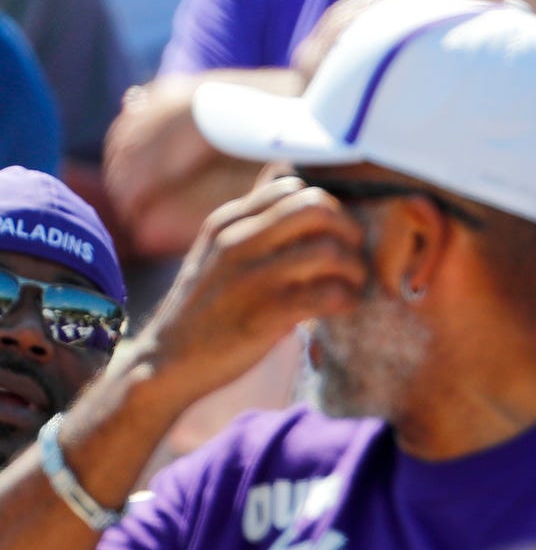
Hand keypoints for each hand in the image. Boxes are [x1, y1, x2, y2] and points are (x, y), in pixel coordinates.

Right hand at [134, 175, 370, 407]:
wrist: (168, 362)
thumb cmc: (207, 307)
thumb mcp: (218, 253)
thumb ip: (253, 227)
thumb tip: (299, 197)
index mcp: (227, 222)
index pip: (292, 187)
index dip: (325, 207)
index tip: (331, 234)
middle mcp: (237, 241)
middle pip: (317, 207)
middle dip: (349, 230)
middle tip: (352, 257)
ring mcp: (250, 278)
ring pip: (329, 250)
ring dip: (355, 269)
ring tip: (352, 286)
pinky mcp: (265, 314)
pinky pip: (328, 294)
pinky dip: (347, 300)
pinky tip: (342, 308)